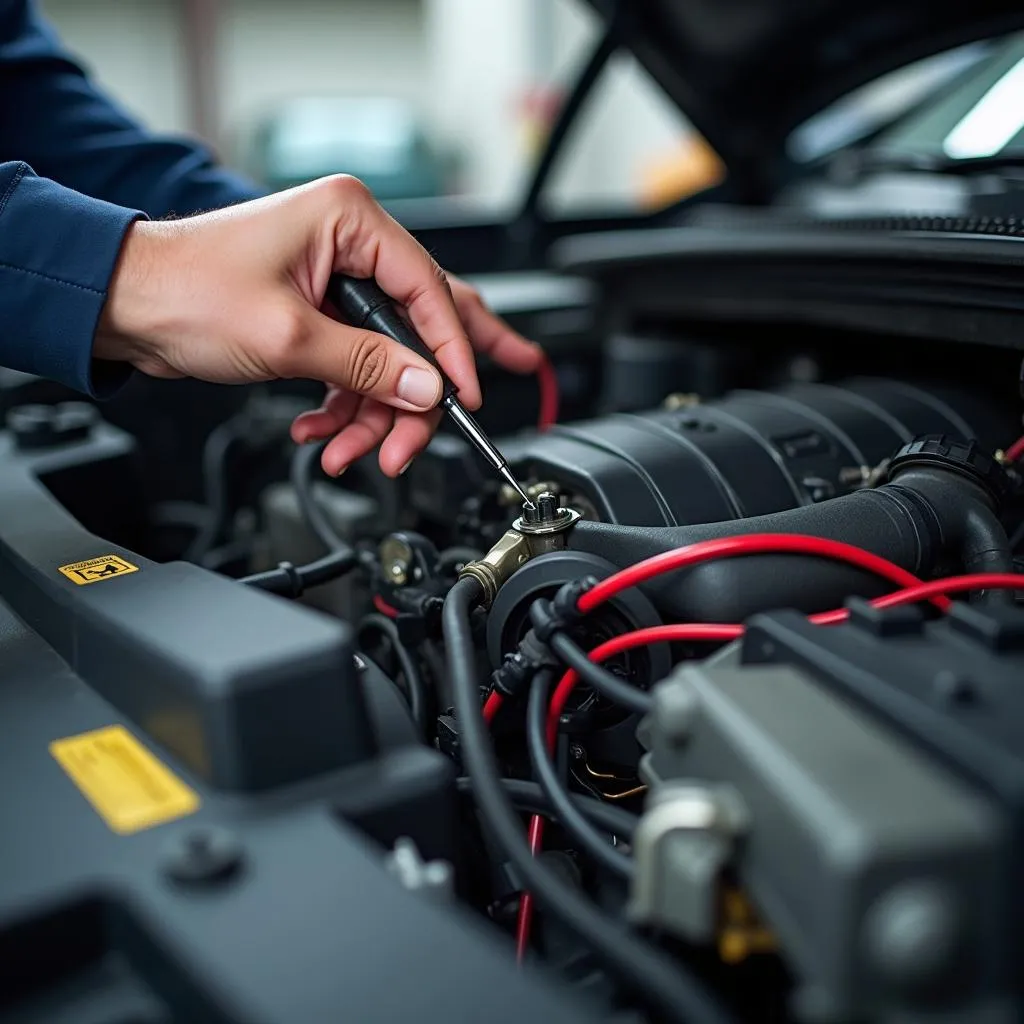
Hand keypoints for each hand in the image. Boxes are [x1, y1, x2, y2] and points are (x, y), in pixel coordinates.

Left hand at [95, 175, 543, 476]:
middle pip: (416, 330)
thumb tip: (427, 387)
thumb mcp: (289, 336)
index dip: (452, 353)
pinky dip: (344, 406)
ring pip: (386, 361)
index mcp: (350, 221)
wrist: (123, 308)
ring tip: (350, 451)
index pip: (429, 291)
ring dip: (371, 414)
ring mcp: (335, 283)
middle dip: (413, 396)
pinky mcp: (319, 316)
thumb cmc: (184, 289)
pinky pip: (355, 368)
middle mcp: (349, 246)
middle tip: (413, 440)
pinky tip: (322, 430)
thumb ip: (368, 365)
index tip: (463, 398)